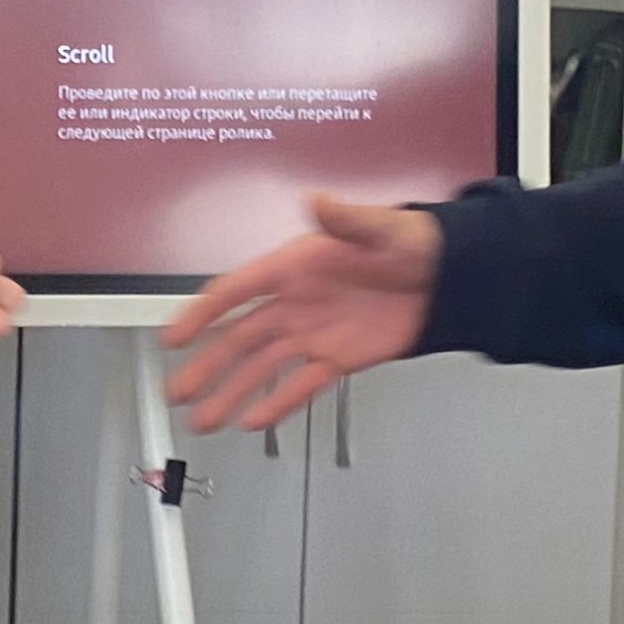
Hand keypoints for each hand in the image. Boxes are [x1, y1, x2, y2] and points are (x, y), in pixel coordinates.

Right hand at [162, 198, 442, 433]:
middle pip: (239, 337)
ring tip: (204, 419)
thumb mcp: (384, 228)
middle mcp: (296, 302)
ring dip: (231, 393)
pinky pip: (300, 385)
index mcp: (296, 266)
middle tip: (177, 390)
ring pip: (262, 368)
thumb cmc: (415, 244)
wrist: (450, 279)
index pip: (236, 291)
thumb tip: (317, 202)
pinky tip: (253, 421)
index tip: (173, 336)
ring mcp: (313, 334)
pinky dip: (277, 404)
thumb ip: (347, 220)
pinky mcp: (337, 359)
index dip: (200, 314)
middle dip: (206, 365)